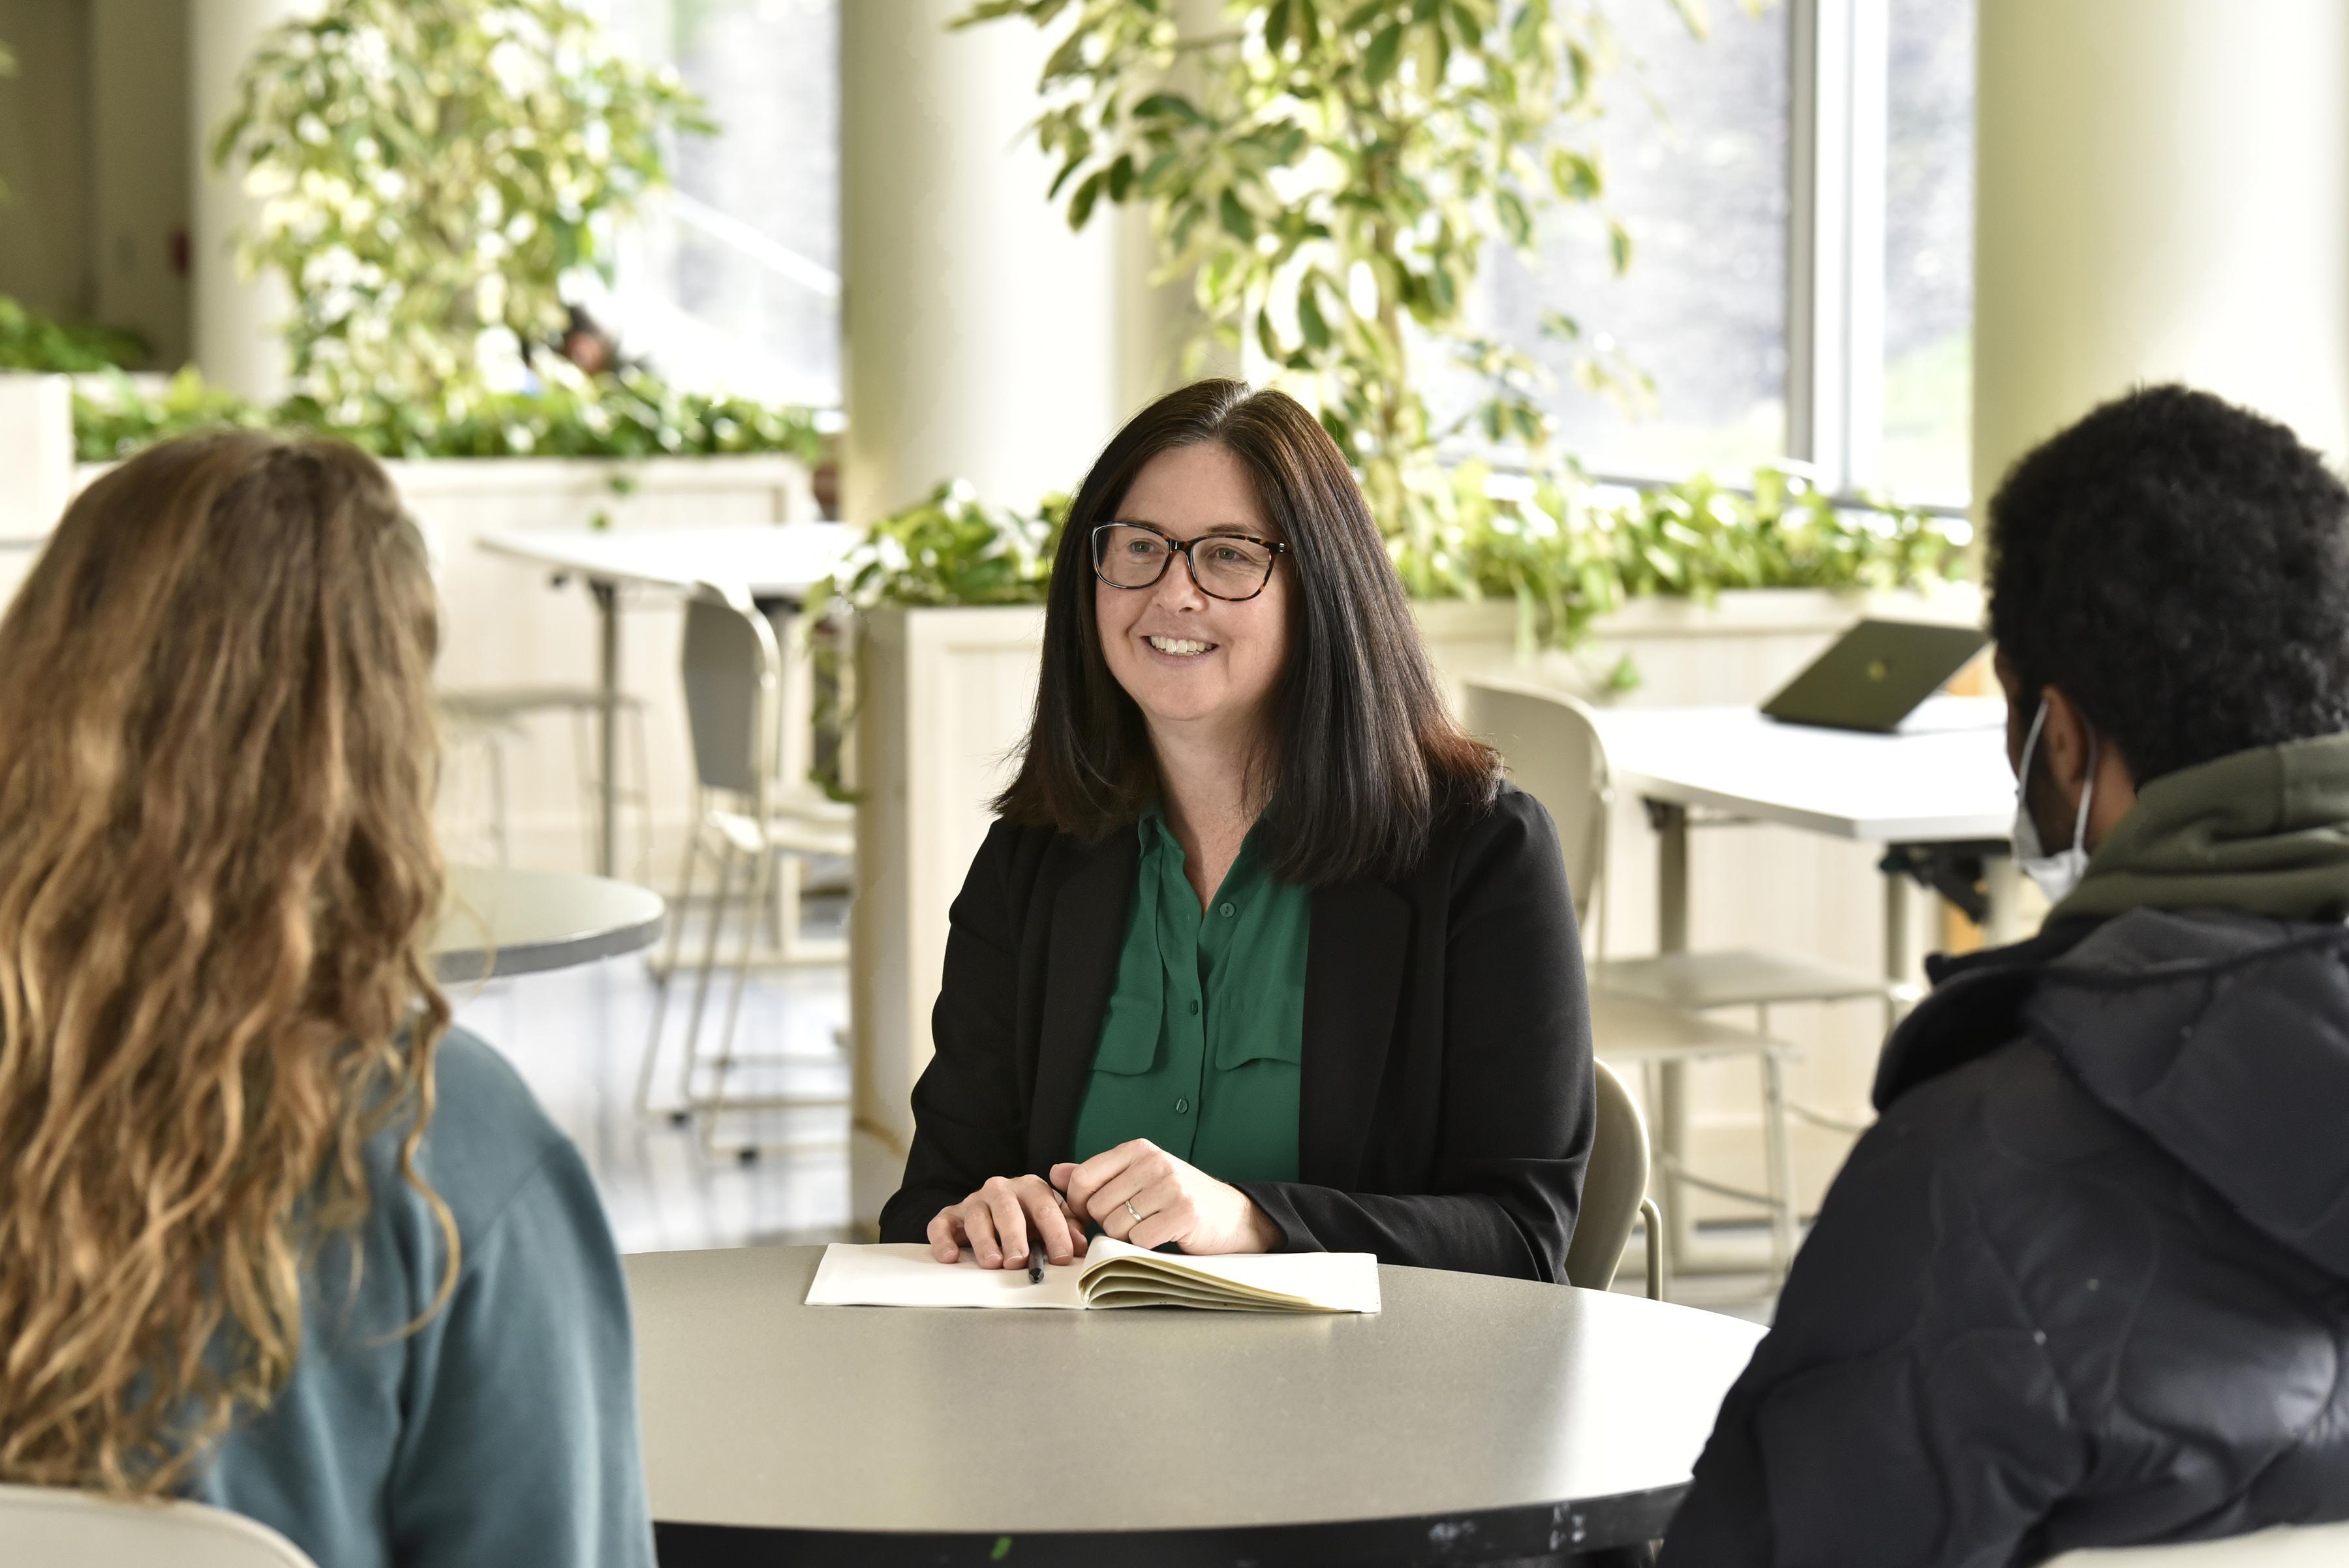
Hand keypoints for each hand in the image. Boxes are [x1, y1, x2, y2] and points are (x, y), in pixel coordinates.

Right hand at [927, 1175, 1090, 1269]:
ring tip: (992, 1263)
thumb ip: (1067, 1228)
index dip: (1056, 1233)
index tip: (1062, 1257)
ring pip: (976, 1217)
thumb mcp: (1051, 1221)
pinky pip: (941, 1225)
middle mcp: (1000, 1189)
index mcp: (1030, 1187)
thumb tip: (1080, 1245)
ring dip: (984, 1241)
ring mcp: (973, 1201)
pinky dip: (943, 1241)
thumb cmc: (1028, 1220)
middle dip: (1015, 1236)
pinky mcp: (949, 1216)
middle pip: (1007, 1210)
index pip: (1045, 1207)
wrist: (992, 1213)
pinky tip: (950, 1257)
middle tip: (1019, 1260)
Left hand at [1051, 1140, 1280, 1255]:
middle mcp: (1154, 1161)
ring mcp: (1171, 1185)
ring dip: (1127, 1238)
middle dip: (1108, 1224)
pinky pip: (1140, 1240)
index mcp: (1138, 1149)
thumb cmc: (1178, 1199)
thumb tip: (1054, 1173)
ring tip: (1148, 1230)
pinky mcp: (1184, 1212)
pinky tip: (1161, 1238)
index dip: (1079, 1205)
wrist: (1231, 1216)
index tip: (1091, 1216)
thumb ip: (1097, 1176)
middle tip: (1132, 1224)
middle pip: (1098, 1207)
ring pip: (1117, 1226)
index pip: (1083, 1178)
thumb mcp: (1137, 1178)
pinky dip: (1145, 1247)